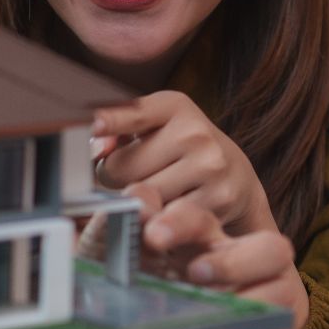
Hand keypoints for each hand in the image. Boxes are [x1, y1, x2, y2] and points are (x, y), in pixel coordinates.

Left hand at [81, 187, 307, 328]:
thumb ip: (116, 227)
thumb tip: (134, 204)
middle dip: (233, 261)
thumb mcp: (114, 258)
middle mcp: (239, 262)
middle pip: (270, 246)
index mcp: (203, 235)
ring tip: (212, 306)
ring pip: (282, 289)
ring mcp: (258, 302)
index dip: (180, 222)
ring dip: (250, 300)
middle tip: (194, 272)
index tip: (152, 236)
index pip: (202, 218)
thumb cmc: (132, 288)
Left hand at [92, 91, 273, 235]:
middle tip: (134, 177)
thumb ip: (118, 132)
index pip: (133, 114)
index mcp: (173, 106)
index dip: (109, 121)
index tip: (93, 125)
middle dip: (115, 178)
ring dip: (137, 203)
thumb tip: (97, 148)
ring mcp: (209, 166)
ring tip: (153, 194)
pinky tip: (169, 211)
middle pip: (120, 168)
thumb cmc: (179, 150)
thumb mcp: (153, 129)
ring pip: (141, 197)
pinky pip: (163, 219)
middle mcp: (194, 132)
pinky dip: (158, 222)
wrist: (236, 177)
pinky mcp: (218, 199)